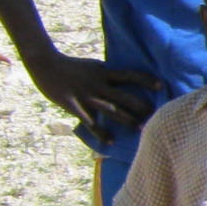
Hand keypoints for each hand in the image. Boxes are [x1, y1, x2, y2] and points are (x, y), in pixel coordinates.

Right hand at [25, 51, 160, 132]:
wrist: (45, 64)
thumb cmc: (72, 66)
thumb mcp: (94, 67)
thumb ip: (108, 75)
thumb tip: (125, 81)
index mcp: (104, 73)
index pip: (130, 75)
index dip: (146, 80)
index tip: (161, 85)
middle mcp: (98, 84)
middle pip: (125, 96)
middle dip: (140, 106)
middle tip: (155, 115)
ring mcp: (86, 96)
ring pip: (111, 110)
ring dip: (127, 120)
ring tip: (141, 129)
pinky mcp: (74, 105)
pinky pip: (90, 122)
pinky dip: (101, 132)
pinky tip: (110, 141)